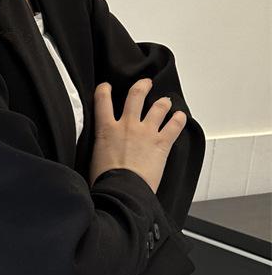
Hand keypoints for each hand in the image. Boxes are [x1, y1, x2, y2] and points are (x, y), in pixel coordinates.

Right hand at [88, 77, 187, 192]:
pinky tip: (180, 117)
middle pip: (136, 95)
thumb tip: (99, 152)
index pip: (102, 101)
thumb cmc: (105, 181)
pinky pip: (175, 125)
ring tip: (165, 102)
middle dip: (142, 86)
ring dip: (163, 102)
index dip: (104, 91)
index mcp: (106, 130)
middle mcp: (127, 125)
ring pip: (159, 106)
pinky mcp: (162, 143)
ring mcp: (146, 132)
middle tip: (145, 84)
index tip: (106, 88)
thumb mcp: (93, 159)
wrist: (120, 191)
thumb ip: (100, 148)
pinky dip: (179, 119)